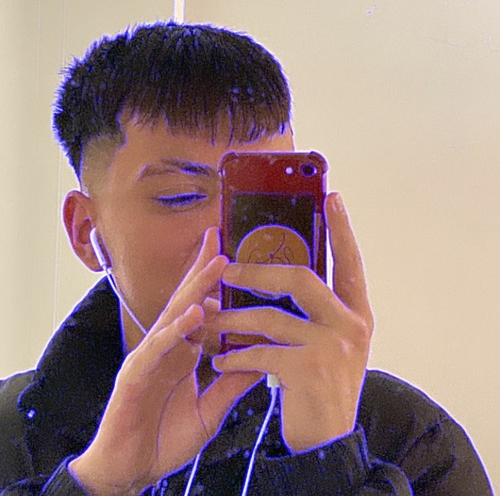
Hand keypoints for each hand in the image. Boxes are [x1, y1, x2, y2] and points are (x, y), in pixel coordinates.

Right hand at [69, 227, 261, 494]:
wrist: (131, 471)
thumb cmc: (166, 438)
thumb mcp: (211, 409)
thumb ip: (233, 382)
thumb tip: (264, 358)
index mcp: (184, 353)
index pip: (202, 310)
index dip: (216, 285)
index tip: (237, 260)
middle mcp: (168, 348)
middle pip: (188, 300)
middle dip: (204, 269)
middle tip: (220, 236)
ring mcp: (150, 358)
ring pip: (174, 315)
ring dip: (195, 288)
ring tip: (218, 263)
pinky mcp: (135, 376)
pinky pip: (156, 349)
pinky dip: (175, 330)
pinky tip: (193, 314)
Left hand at [212, 192, 373, 452]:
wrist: (327, 441)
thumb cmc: (320, 386)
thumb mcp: (327, 343)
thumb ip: (313, 312)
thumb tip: (277, 276)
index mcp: (357, 313)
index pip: (350, 261)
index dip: (341, 229)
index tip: (330, 197)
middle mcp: (351, 324)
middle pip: (300, 278)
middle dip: (256, 273)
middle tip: (227, 270)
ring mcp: (332, 347)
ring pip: (269, 317)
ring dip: (231, 320)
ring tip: (208, 321)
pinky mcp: (308, 371)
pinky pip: (259, 351)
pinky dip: (234, 356)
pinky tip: (220, 361)